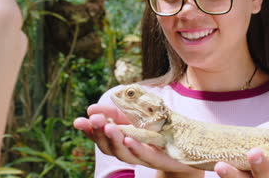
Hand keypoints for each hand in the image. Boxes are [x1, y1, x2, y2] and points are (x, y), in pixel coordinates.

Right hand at [74, 104, 203, 176]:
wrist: (190, 146)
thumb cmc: (160, 129)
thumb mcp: (136, 115)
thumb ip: (116, 111)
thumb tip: (91, 108)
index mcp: (123, 140)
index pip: (101, 137)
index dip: (89, 130)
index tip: (78, 121)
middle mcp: (131, 152)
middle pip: (110, 147)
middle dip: (100, 133)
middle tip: (94, 120)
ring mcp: (146, 157)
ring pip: (125, 154)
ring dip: (115, 140)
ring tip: (108, 126)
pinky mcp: (163, 160)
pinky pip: (147, 156)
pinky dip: (136, 148)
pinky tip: (129, 139)